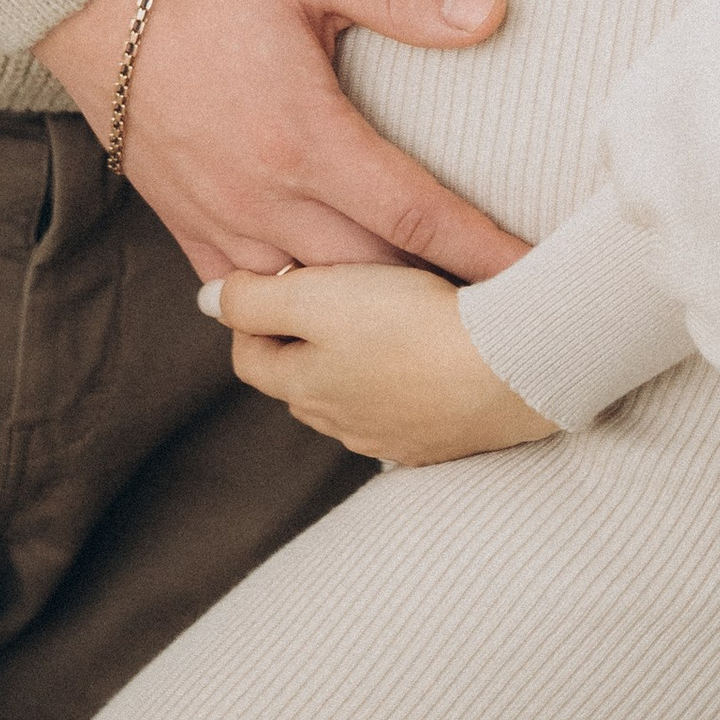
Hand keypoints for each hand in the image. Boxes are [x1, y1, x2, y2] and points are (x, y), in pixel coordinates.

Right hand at [35, 0, 529, 287]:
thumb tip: (491, 11)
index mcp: (308, 139)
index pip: (418, 217)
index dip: (483, 253)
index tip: (535, 282)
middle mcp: (266, 197)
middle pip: (371, 281)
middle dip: (435, 302)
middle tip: (498, 317)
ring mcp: (222, 220)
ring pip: (310, 300)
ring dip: (368, 314)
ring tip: (428, 326)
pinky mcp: (187, 224)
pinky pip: (246, 294)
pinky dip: (293, 310)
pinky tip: (329, 315)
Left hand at [215, 263, 561, 468]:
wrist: (513, 368)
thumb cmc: (413, 324)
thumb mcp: (320, 297)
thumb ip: (255, 298)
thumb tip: (207, 301)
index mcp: (303, 386)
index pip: (249, 355)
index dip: (255, 315)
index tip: (283, 278)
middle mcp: (339, 423)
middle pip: (298, 379)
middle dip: (301, 340)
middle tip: (332, 291)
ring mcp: (391, 438)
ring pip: (350, 398)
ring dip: (353, 364)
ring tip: (382, 317)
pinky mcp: (440, 441)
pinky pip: (403, 412)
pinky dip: (402, 385)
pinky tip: (426, 355)